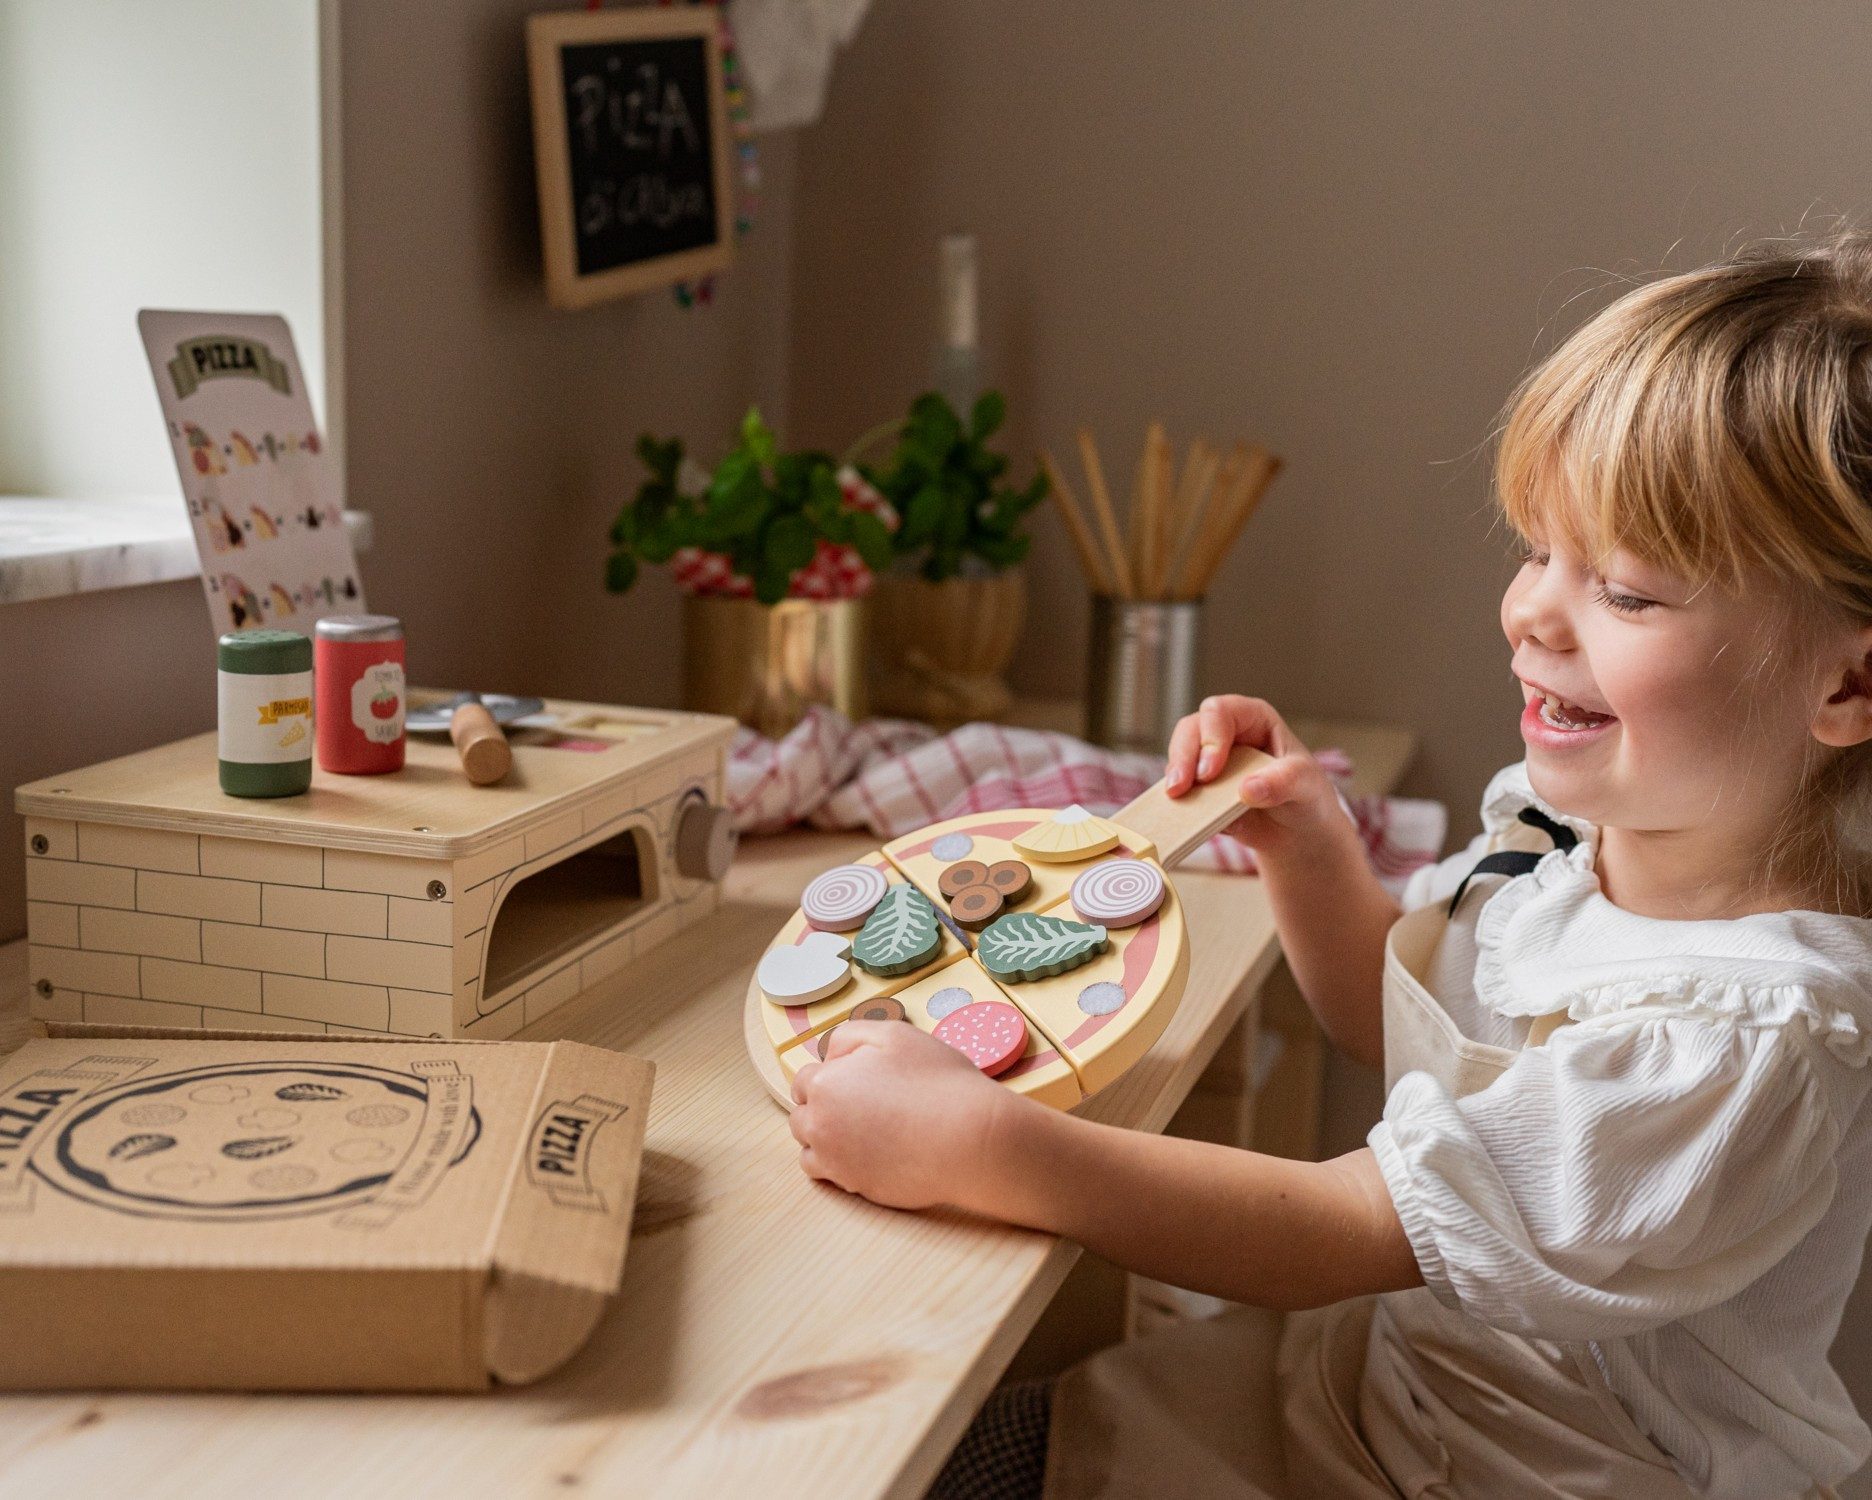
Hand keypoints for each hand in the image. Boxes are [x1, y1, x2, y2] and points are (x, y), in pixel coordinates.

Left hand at [790, 1021, 1016, 1211]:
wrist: (969, 1139)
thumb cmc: (937, 1083)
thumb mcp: (893, 1035)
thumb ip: (849, 1036)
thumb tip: (828, 1056)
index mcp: (825, 1085)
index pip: (804, 1080)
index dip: (830, 1075)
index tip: (854, 1078)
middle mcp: (820, 1126)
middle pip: (802, 1116)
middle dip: (822, 1107)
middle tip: (863, 1102)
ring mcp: (836, 1162)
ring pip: (810, 1149)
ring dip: (825, 1138)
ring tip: (863, 1130)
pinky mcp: (856, 1187)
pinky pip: (831, 1177)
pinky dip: (839, 1165)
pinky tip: (868, 1152)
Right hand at [1163, 695, 1338, 848]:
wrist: (1299, 833)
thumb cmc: (1306, 796)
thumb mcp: (1306, 785)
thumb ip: (1282, 782)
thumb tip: (1247, 789)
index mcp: (1253, 719)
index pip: (1221, 712)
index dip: (1210, 738)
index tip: (1209, 772)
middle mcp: (1226, 735)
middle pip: (1190, 731)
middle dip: (1183, 757)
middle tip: (1180, 787)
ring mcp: (1209, 762)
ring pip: (1179, 757)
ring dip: (1174, 778)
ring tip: (1176, 799)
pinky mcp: (1200, 790)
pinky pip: (1181, 791)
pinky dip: (1178, 802)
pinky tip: (1181, 815)